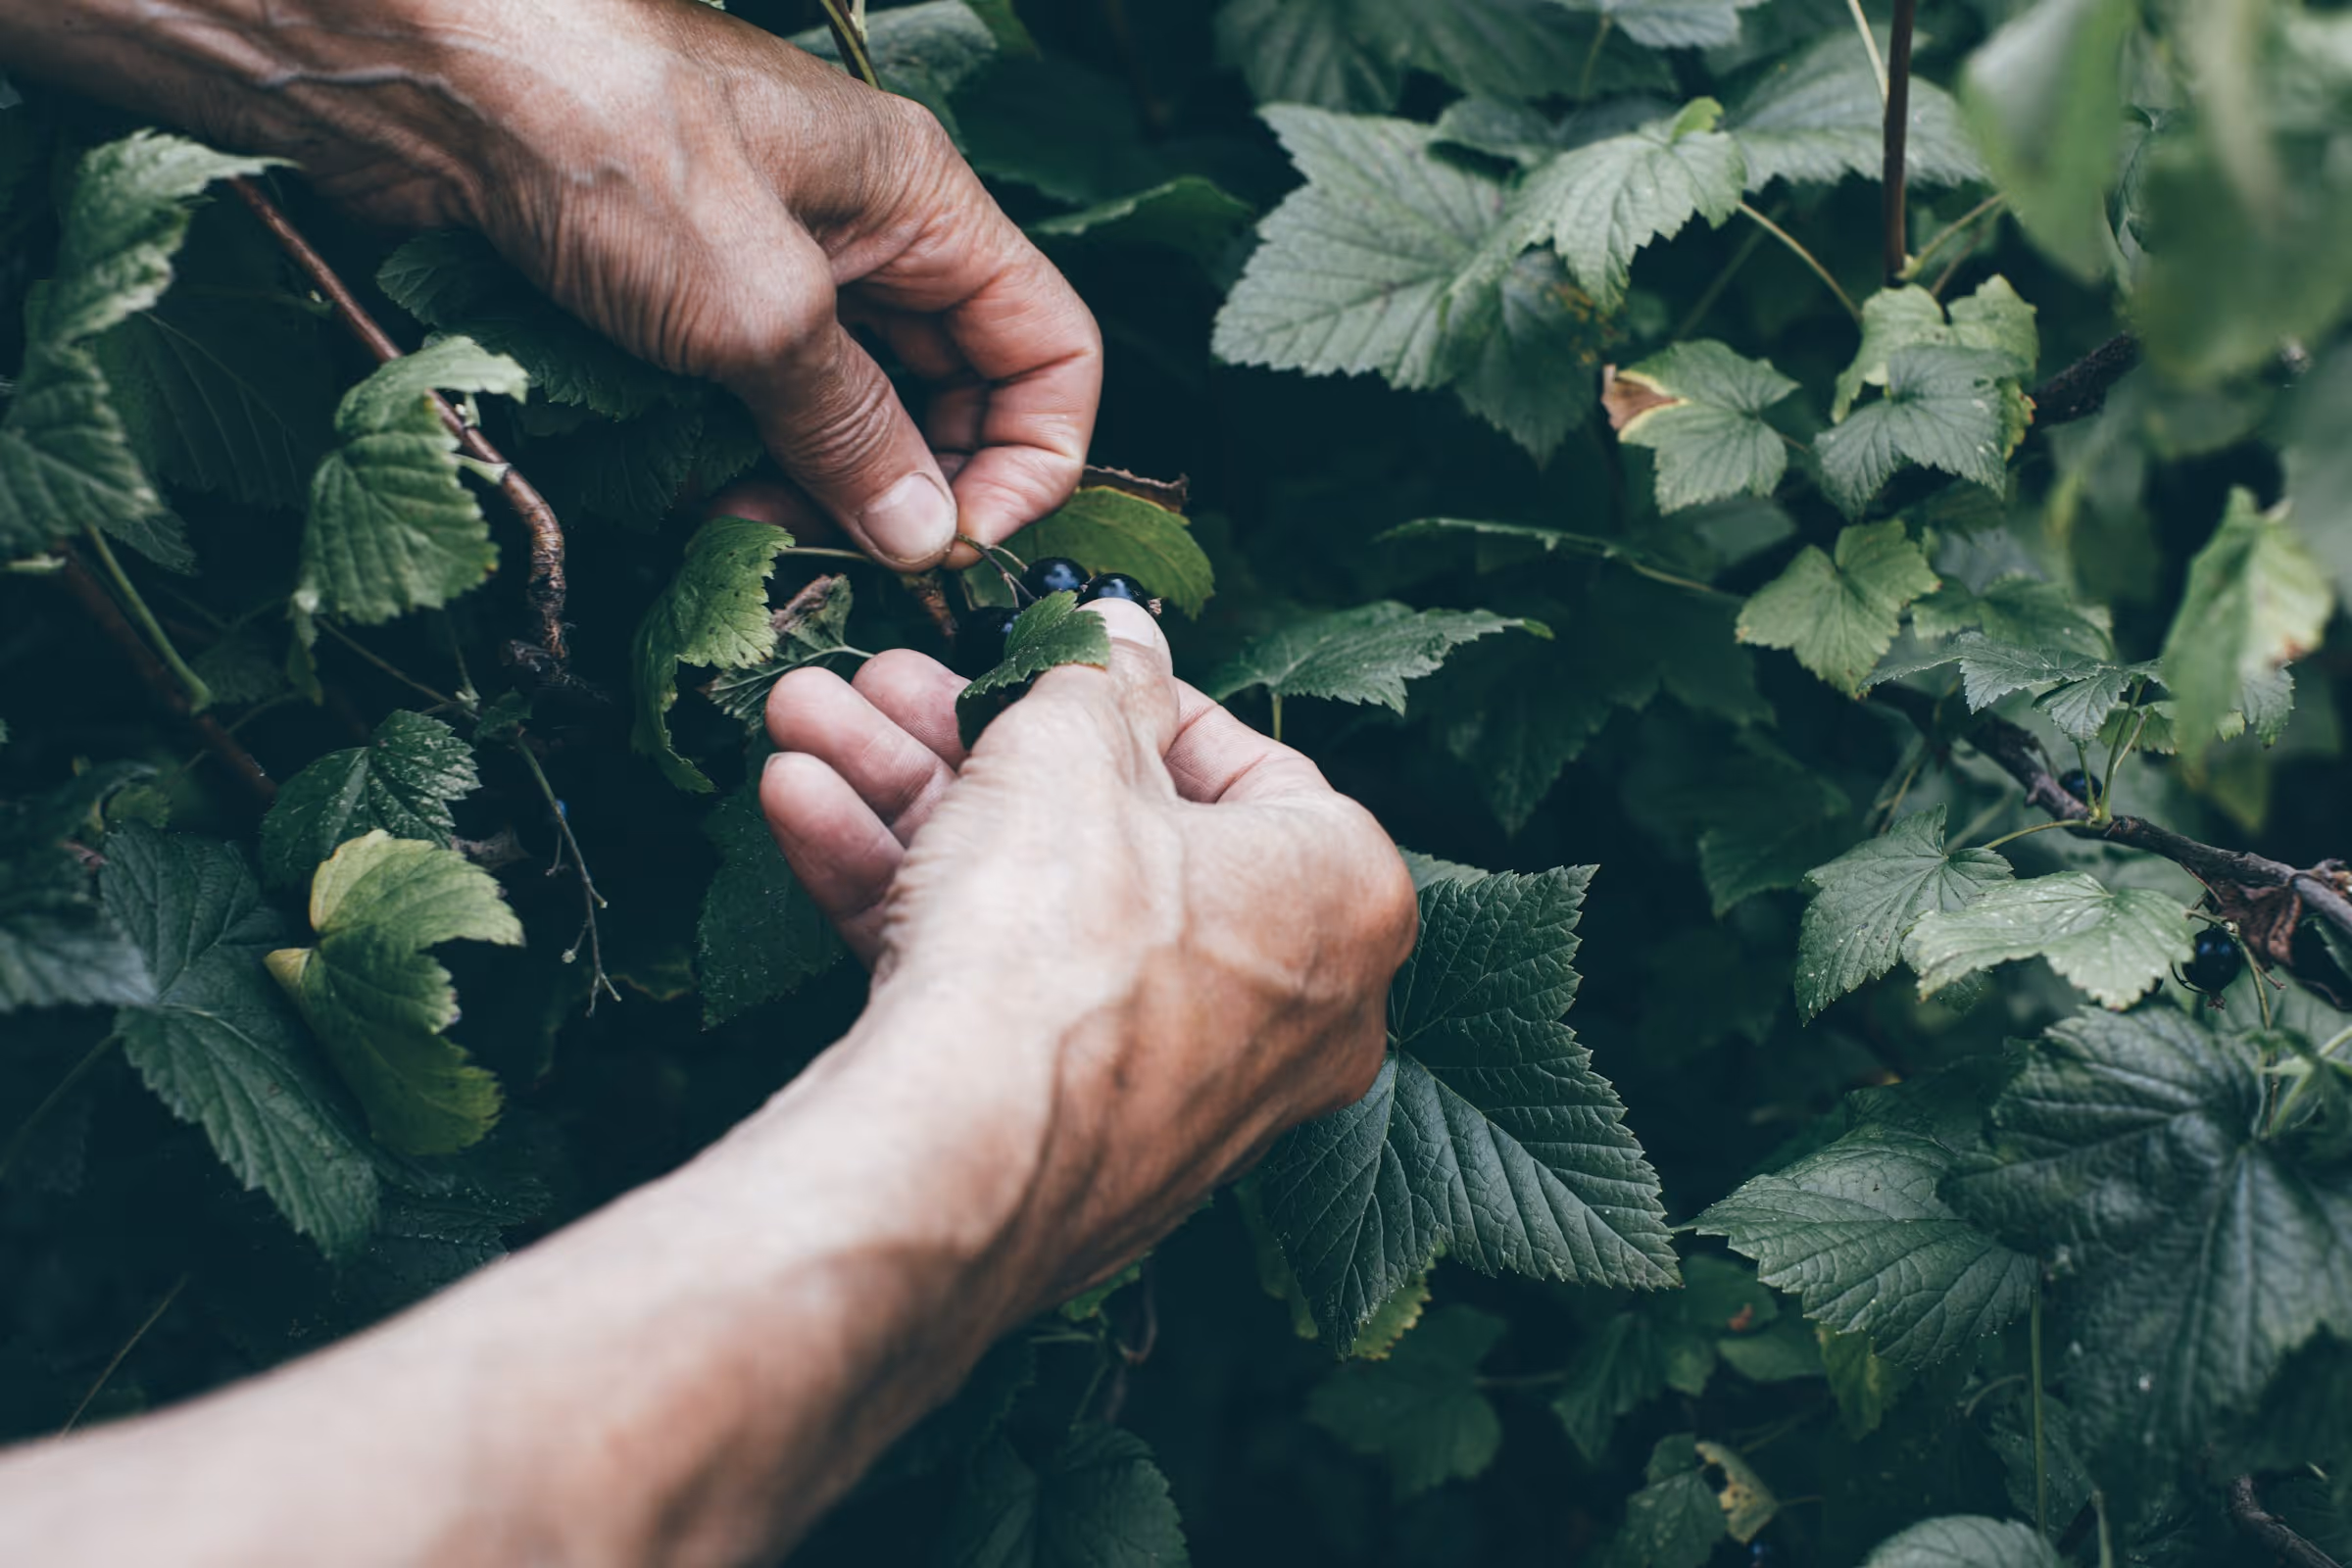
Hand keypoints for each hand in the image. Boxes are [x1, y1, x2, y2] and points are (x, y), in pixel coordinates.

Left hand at [3, 0, 1099, 566]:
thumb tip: (921, 533)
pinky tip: (696, 496)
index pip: (1050, 348)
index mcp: (922, 201)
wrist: (414, 66)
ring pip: (852, 409)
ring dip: (820, 487)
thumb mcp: (754, 304)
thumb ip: (851, 425)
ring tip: (748, 525)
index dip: (1030, 456)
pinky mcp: (688, 296)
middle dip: (914, 487)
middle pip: (956, 390)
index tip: (957, 541)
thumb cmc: (599, 134)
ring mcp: (774, 264)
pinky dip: (745, 461)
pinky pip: (759, 404)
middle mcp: (866, 232)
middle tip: (840, 553)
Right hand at [758, 601, 1419, 1306]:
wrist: (963, 1156)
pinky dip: (909, 903)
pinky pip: (1003, 991)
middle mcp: (1291, 1003)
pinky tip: (803, 812)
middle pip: (1116, 834)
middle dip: (974, 744)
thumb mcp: (1070, 744)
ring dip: (911, 805)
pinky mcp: (1077, 1136)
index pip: (1249, 765)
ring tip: (808, 723)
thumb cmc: (1058, 936)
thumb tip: (1122, 635)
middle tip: (890, 683)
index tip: (1050, 663)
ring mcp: (1182, 1083)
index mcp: (1344, 895)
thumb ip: (1099, 675)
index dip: (1129, 695)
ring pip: (1037, 908)